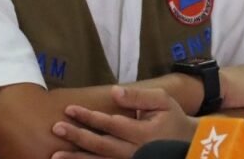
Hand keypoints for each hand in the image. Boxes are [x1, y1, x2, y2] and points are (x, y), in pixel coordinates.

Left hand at [51, 86, 197, 158]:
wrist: (188, 144)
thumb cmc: (172, 119)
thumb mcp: (162, 101)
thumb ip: (138, 97)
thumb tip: (114, 92)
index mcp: (143, 133)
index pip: (110, 124)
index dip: (89, 117)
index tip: (70, 109)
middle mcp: (134, 151)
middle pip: (100, 145)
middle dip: (77, 137)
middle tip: (56, 129)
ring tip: (55, 156)